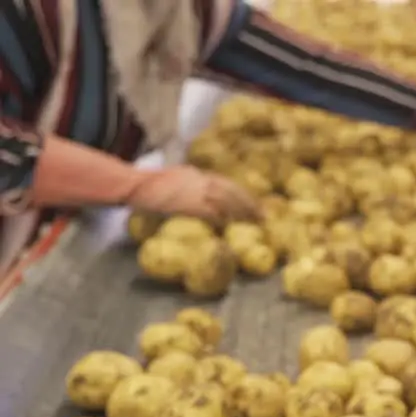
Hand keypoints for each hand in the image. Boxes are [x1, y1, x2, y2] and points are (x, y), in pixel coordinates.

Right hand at [126, 166, 260, 223]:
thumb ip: (191, 184)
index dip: (243, 195)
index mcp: (196, 174)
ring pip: (225, 201)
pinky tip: (232, 225)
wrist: (133, 184)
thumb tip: (205, 195)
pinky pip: (210, 212)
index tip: (256, 204)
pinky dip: (222, 218)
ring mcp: (194, 191)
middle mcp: (199, 180)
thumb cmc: (149, 185)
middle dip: (249, 204)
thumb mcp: (176, 178)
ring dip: (241, 212)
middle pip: (230, 192)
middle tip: (264, 216)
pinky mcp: (187, 204)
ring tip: (255, 221)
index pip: (226, 184)